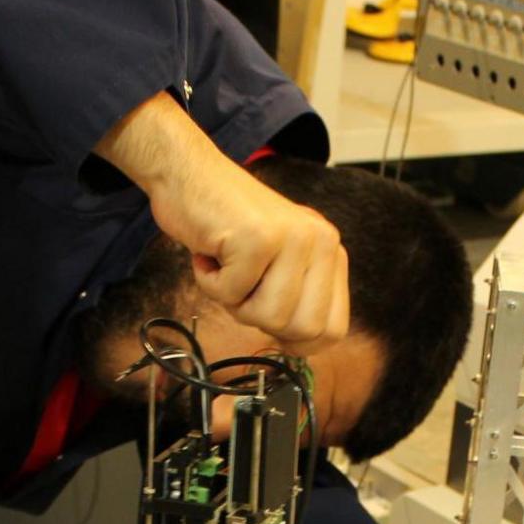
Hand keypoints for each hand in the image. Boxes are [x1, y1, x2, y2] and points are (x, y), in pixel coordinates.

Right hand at [94, 92, 348, 351]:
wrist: (189, 175)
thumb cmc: (226, 225)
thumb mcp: (278, 262)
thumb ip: (297, 298)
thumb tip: (299, 349)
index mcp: (330, 251)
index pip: (334, 329)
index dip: (299, 343)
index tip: (273, 331)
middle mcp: (321, 241)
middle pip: (303, 330)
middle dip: (262, 322)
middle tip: (243, 288)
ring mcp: (292, 238)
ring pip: (268, 316)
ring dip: (233, 301)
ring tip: (226, 266)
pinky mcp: (257, 238)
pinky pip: (231, 294)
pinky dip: (208, 283)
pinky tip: (210, 253)